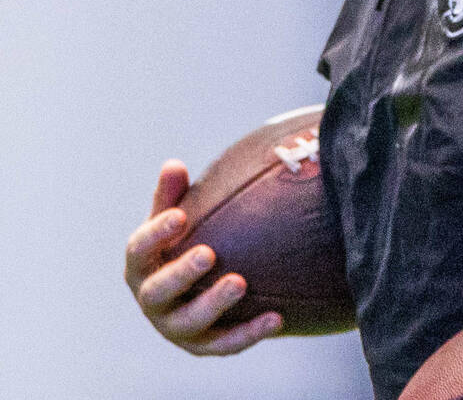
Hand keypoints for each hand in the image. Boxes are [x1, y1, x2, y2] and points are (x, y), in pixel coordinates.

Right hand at [124, 159, 281, 354]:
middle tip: (208, 253)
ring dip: (213, 304)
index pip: (139, 250)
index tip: (181, 215)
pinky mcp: (203, 345)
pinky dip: (249, 334)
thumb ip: (172, 194)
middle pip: (158, 292)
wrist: (198, 282)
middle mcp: (152, 300)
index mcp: (141, 266)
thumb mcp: (175, 215)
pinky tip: (277, 317)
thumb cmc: (184, 239)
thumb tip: (172, 164)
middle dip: (181, 273)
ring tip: (241, 282)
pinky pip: (224, 345)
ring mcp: (175, 326)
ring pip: (189, 323)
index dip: (157, 234)